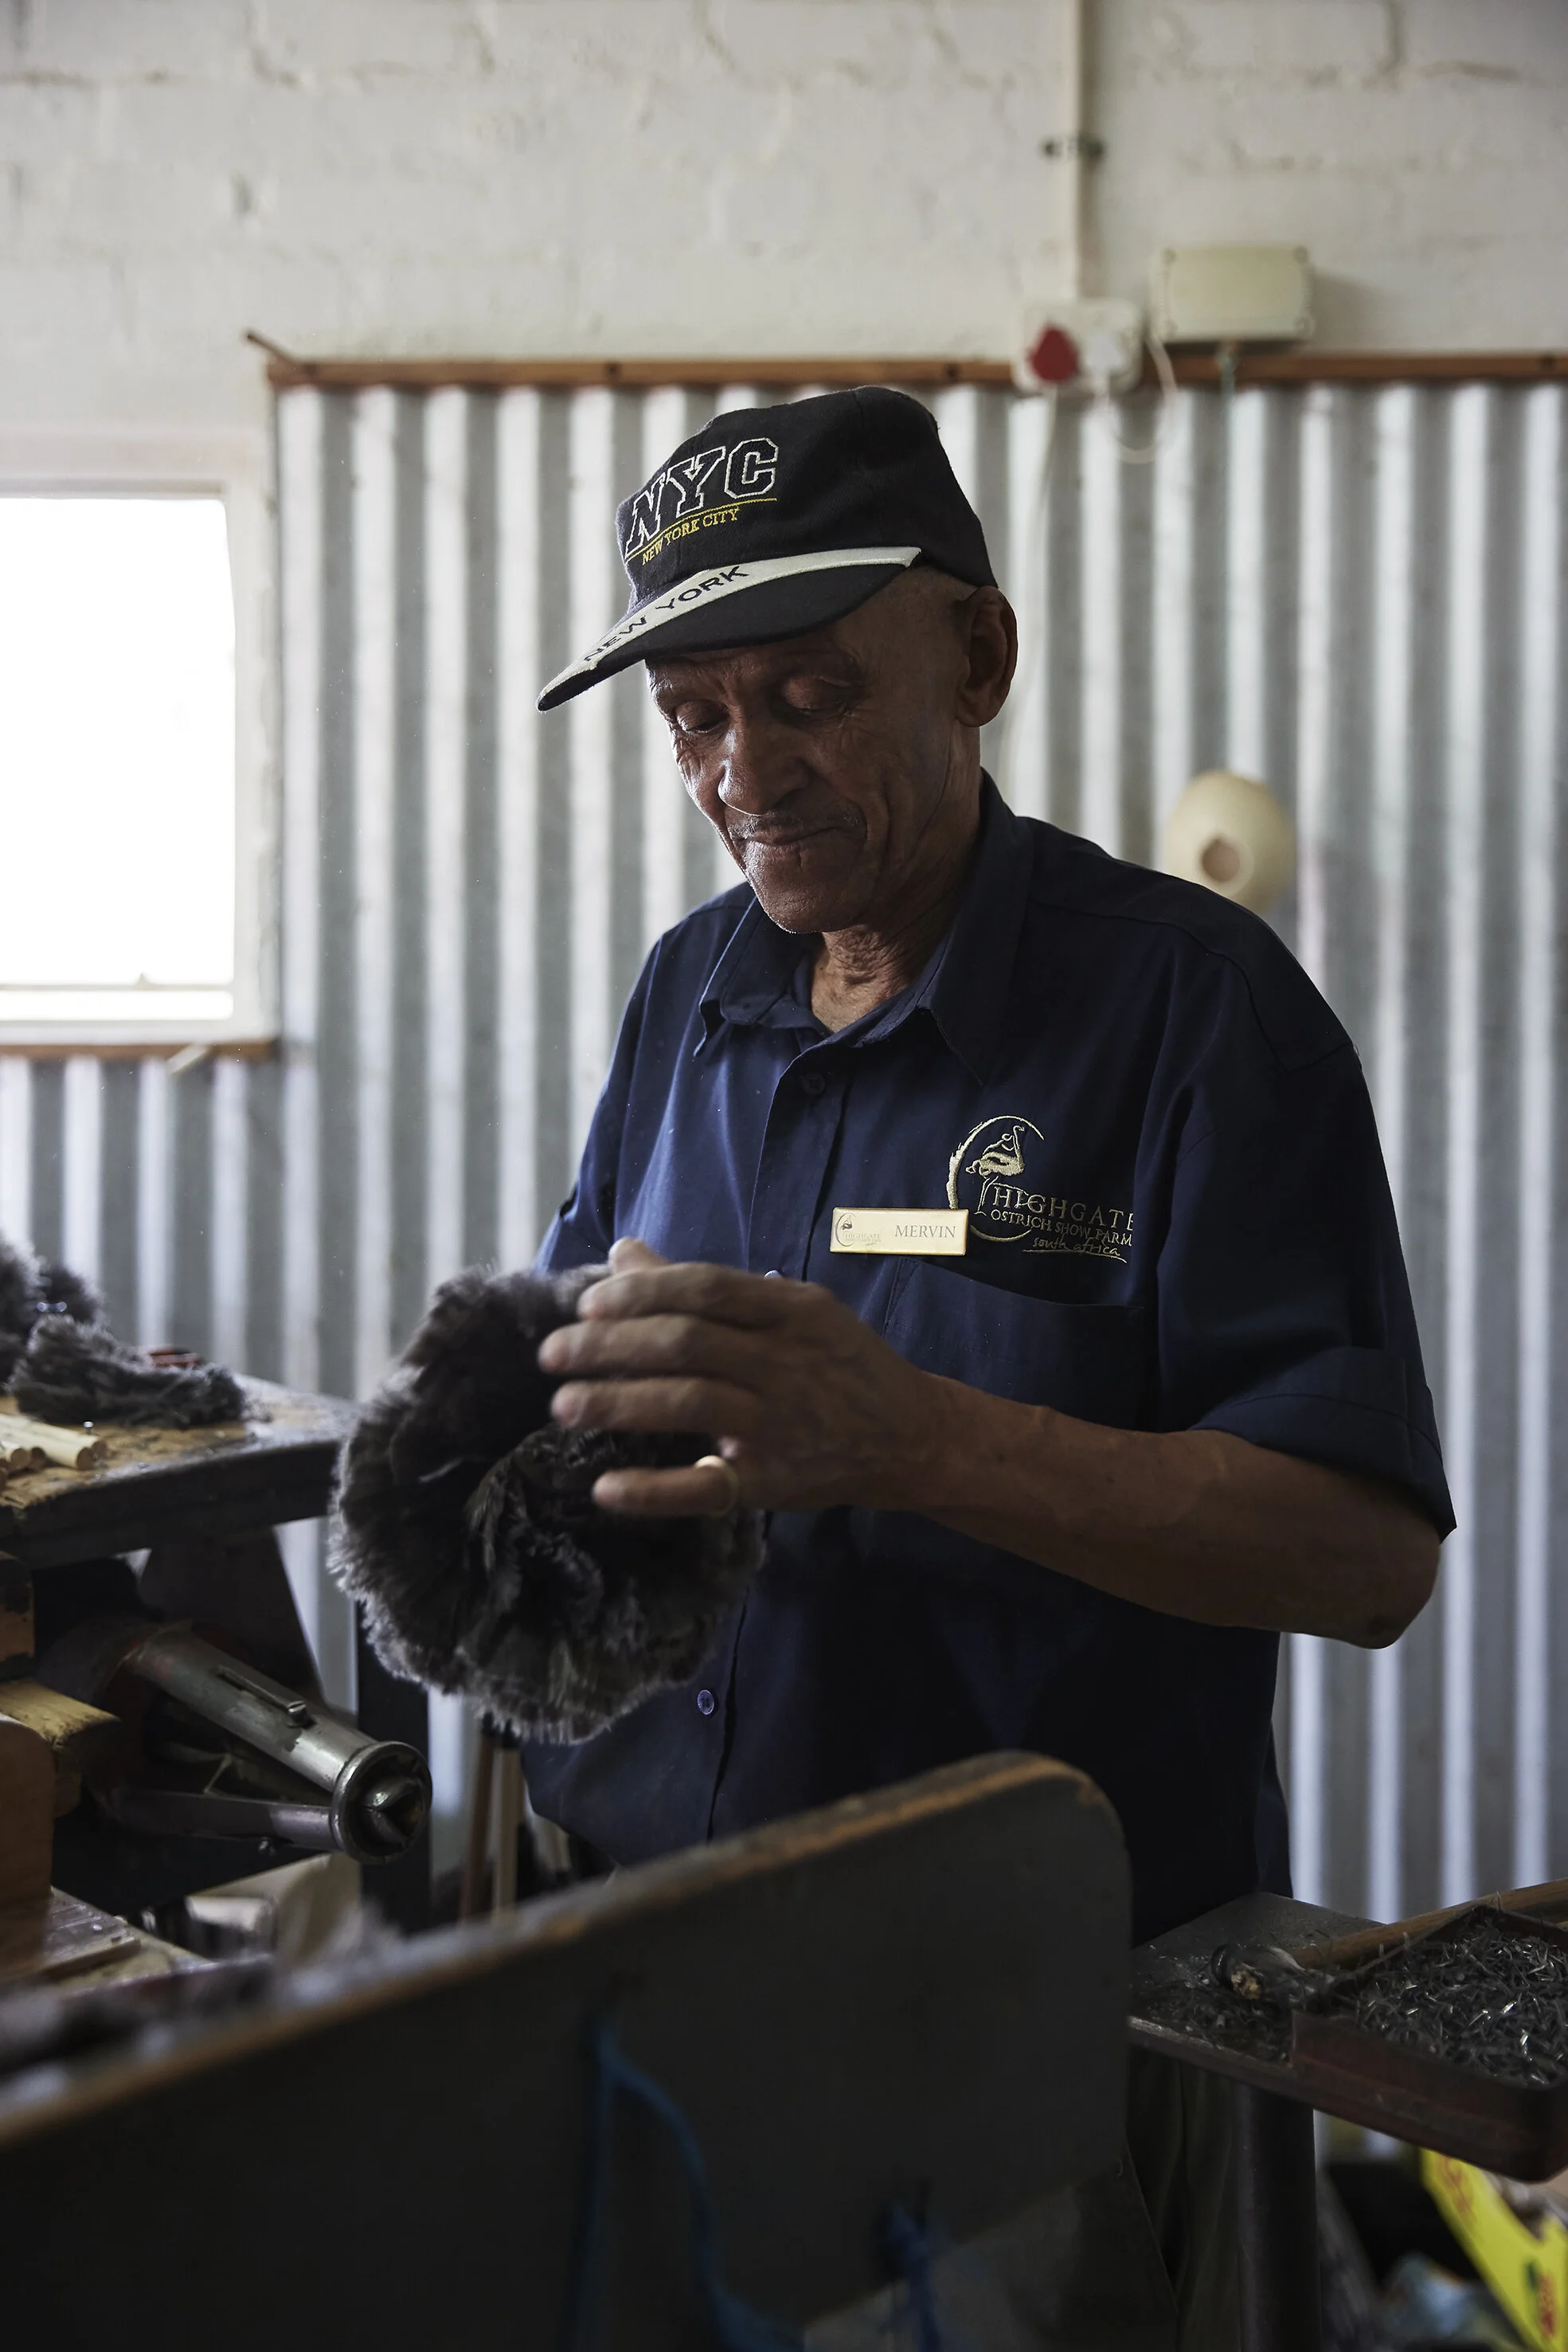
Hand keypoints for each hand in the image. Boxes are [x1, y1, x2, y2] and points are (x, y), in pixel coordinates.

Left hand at [536, 1238, 945, 1517]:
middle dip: (610, 1347)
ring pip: (689, 1405)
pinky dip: (654, 1491)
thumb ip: (707, 1287)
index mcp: (791, 1311)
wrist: (910, 1437)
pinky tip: (606, 1490)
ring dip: (619, 1404)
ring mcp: (780, 1425)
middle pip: (686, 1344)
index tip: (587, 1304)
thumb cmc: (838, 1364)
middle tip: (552, 1356)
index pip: (706, 1289)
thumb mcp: (790, 1310)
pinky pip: (707, 1488)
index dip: (641, 1294)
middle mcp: (786, 1363)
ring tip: (564, 1407)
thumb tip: (623, 1253)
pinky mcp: (773, 1482)